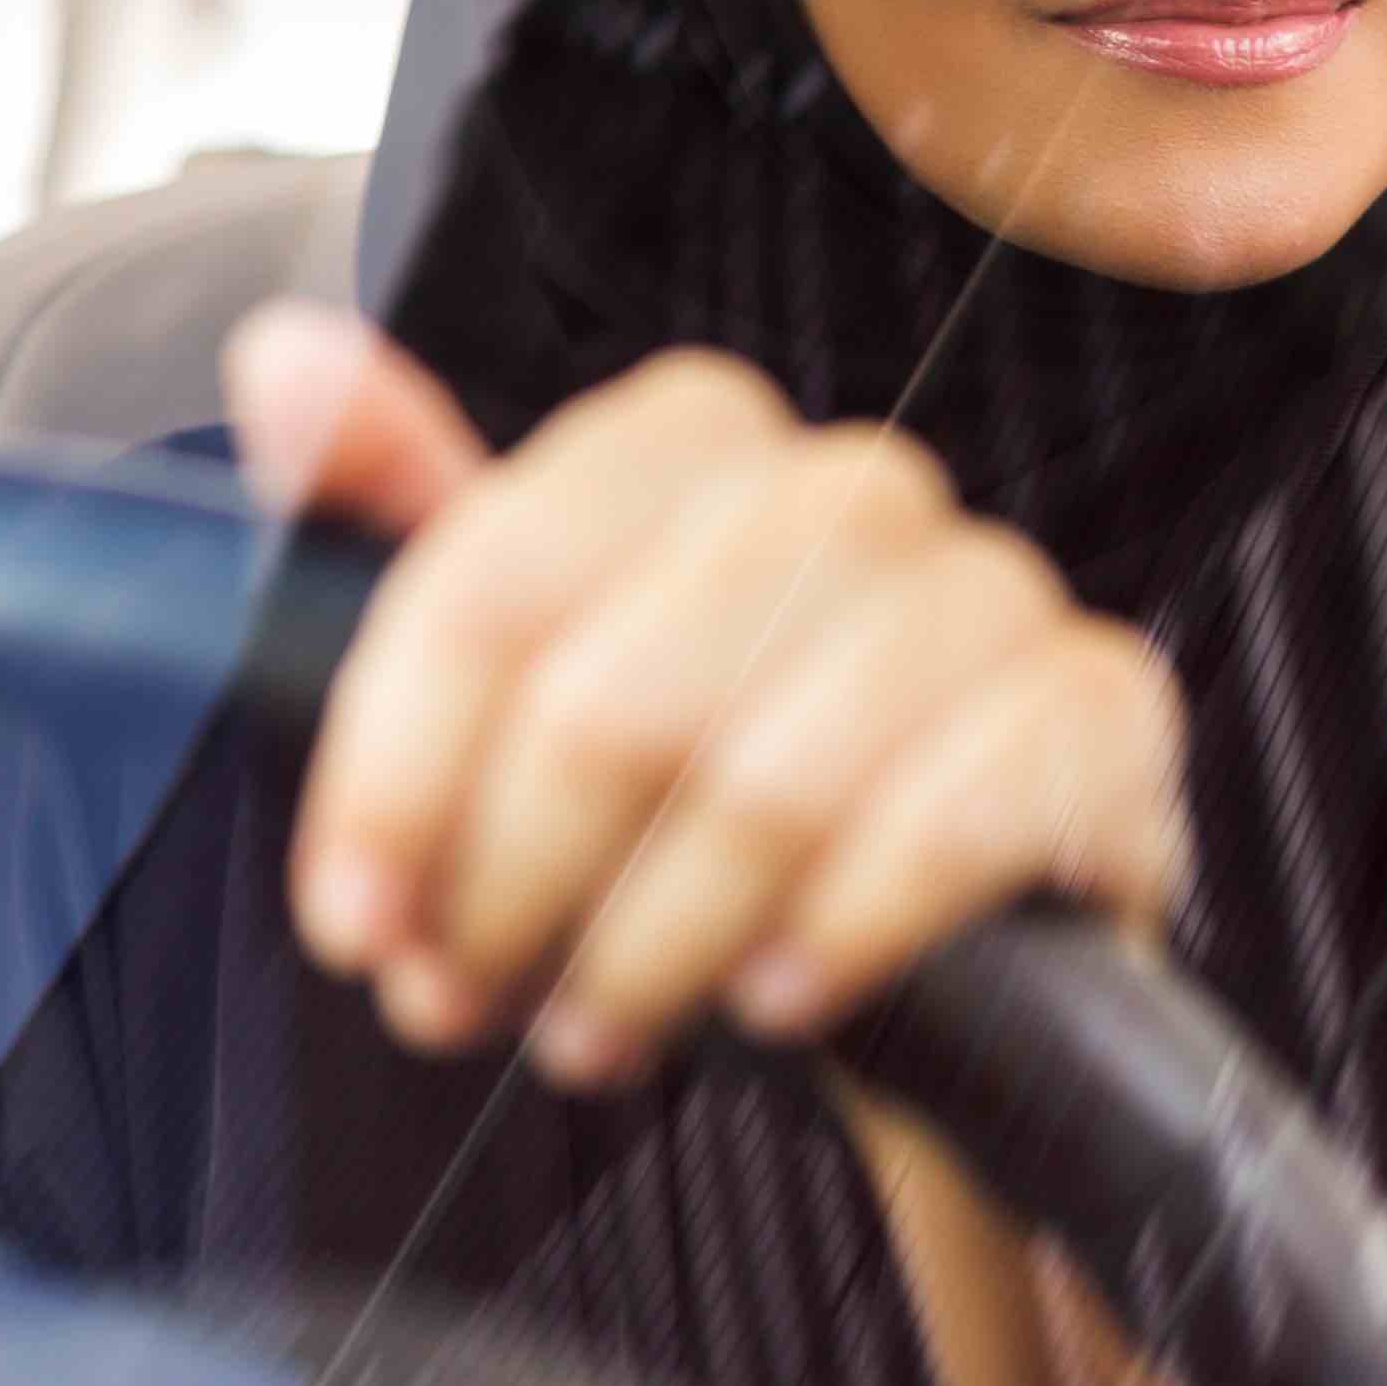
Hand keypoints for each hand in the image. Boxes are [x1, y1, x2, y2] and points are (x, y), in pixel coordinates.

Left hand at [223, 303, 1188, 1089]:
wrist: (946, 979)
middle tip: (469, 1003)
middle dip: (512, 884)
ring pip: (767, 774)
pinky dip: (841, 929)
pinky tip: (779, 1005)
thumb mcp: (538, 698)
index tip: (351, 923)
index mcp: (696, 447)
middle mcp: (852, 489)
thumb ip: (418, 536)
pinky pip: (952, 820)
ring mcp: (994, 595)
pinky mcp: (1106, 718)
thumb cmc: (705, 825)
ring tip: (597, 1032)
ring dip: (653, 943)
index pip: (496, 573)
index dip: (398, 766)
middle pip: (612, 692)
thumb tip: (279, 353)